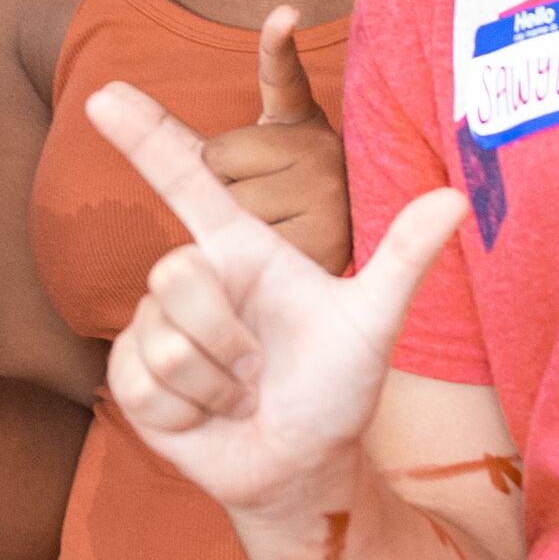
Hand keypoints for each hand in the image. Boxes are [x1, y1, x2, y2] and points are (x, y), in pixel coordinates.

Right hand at [88, 79, 465, 514]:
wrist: (303, 465)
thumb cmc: (336, 388)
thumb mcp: (373, 322)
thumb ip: (404, 256)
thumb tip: (457, 195)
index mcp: (241, 250)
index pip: (186, 180)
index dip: (146, 136)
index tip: (101, 95)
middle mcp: (193, 280)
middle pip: (175, 273)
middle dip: (226, 335)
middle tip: (261, 367)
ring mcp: (156, 328)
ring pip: (165, 341)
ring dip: (215, 384)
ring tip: (241, 395)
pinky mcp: (132, 377)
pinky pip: (145, 384)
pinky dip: (188, 413)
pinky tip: (208, 418)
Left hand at [194, 7, 349, 273]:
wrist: (320, 288)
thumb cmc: (261, 221)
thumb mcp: (226, 171)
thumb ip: (169, 136)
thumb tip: (103, 92)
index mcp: (296, 126)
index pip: (282, 78)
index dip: (278, 46)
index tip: (284, 14)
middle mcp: (319, 146)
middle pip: (216, 160)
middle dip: (218, 193)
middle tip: (255, 213)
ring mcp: (327, 186)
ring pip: (229, 202)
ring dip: (233, 232)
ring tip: (270, 238)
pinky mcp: (330, 231)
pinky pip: (251, 237)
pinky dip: (250, 258)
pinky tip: (284, 253)